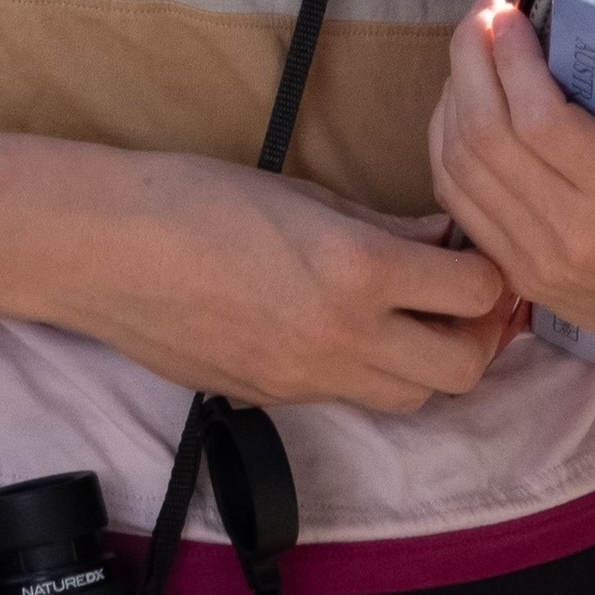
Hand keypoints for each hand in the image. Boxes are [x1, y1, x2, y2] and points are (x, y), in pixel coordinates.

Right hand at [44, 153, 514, 415]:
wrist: (106, 250)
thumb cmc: (195, 198)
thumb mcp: (306, 195)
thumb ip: (385, 227)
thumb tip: (441, 241)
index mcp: (358, 271)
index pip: (474, 295)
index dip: (488, 274)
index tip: (477, 255)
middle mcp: (343, 338)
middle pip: (462, 370)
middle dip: (479, 335)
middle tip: (467, 299)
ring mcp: (308, 379)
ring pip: (412, 399)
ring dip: (429, 363)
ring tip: (413, 318)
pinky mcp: (274, 399)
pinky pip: (350, 398)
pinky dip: (369, 372)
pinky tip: (349, 329)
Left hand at [430, 0, 594, 356]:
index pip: (537, 120)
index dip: (508, 58)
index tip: (508, 12)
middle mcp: (575, 237)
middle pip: (486, 140)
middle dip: (469, 64)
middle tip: (482, 17)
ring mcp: (542, 265)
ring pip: (461, 172)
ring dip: (453, 103)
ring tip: (471, 54)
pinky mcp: (524, 279)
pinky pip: (461, 208)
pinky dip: (449, 152)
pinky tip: (464, 111)